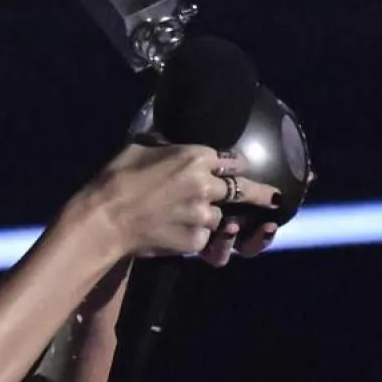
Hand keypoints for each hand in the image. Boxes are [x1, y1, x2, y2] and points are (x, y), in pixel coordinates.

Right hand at [89, 144, 280, 258]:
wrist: (105, 218)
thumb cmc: (116, 178)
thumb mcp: (140, 146)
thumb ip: (165, 144)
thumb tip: (170, 140)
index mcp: (195, 156)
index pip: (232, 159)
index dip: (236, 165)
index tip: (238, 169)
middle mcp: (206, 184)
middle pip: (244, 189)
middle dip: (263, 194)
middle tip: (276, 198)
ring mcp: (203, 215)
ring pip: (222, 218)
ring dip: (214, 219)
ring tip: (197, 220)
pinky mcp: (195, 240)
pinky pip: (204, 239)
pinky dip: (196, 237)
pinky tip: (176, 233)